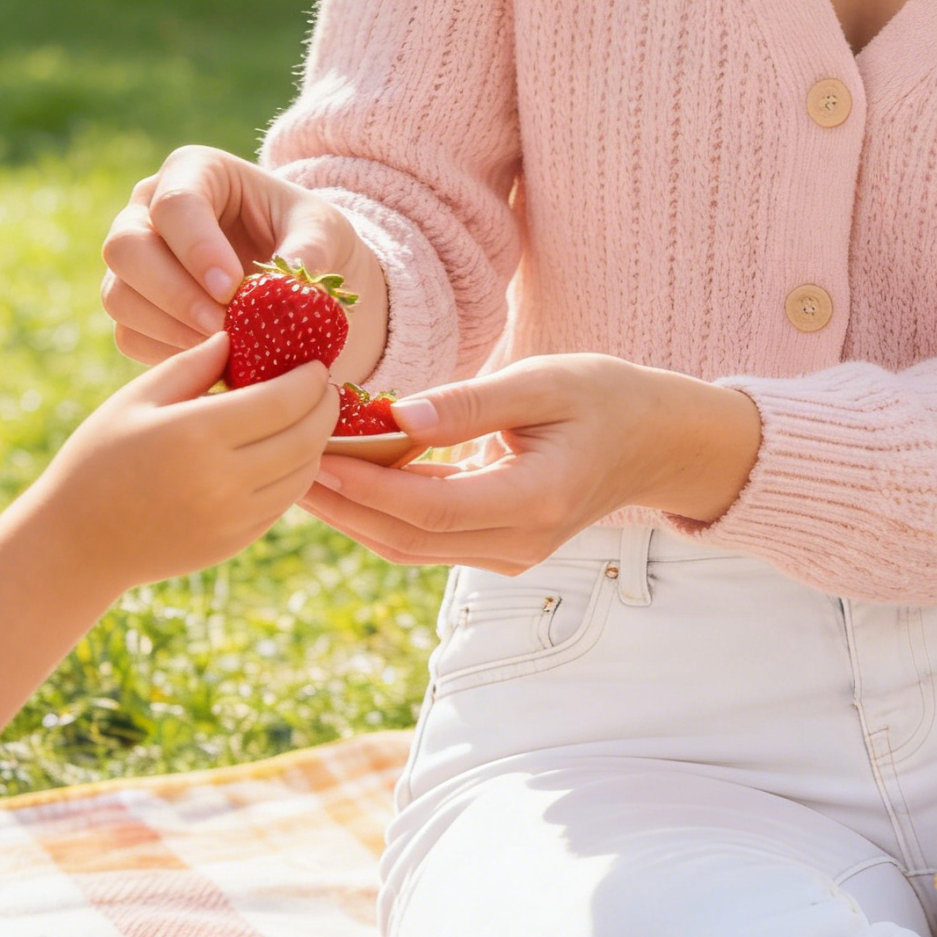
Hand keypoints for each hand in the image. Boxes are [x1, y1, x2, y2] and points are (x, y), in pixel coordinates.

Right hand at [33, 332, 338, 593]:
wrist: (78, 543)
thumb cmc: (100, 458)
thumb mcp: (137, 399)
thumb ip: (192, 364)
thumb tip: (237, 335)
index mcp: (198, 434)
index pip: (285, 400)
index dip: (310, 378)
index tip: (315, 362)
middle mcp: (224, 480)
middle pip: (307, 436)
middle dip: (326, 405)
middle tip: (324, 386)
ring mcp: (234, 517)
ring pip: (305, 472)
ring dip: (318, 440)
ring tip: (311, 415)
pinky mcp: (237, 541)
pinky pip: (285, 501)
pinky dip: (297, 472)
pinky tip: (288, 450)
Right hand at [101, 145, 386, 382]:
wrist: (303, 281)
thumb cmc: (311, 240)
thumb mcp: (325, 233)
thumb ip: (309, 250)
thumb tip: (283, 286)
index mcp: (195, 172)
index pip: (175, 203)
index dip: (198, 249)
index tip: (233, 289)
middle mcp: (149, 209)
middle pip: (125, 247)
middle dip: (174, 294)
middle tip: (223, 327)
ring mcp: (135, 261)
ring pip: (118, 295)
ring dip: (169, 329)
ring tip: (225, 348)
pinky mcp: (134, 308)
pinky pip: (129, 335)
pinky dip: (167, 354)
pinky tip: (212, 361)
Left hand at [298, 353, 760, 575]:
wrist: (656, 441)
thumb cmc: (605, 396)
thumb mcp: (545, 381)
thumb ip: (472, 403)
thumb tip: (397, 417)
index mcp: (537, 500)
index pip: (431, 506)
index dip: (367, 487)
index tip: (313, 454)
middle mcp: (521, 542)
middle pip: (407, 538)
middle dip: (341, 506)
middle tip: (280, 463)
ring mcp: (511, 554)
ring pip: (410, 547)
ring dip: (352, 514)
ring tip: (297, 471)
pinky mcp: (500, 549)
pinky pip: (427, 539)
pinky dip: (382, 512)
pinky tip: (347, 479)